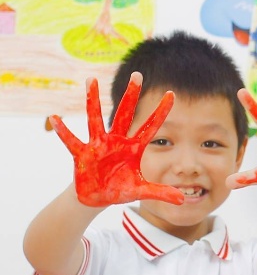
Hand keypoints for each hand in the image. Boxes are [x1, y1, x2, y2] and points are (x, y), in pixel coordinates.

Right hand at [49, 73, 184, 207]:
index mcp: (133, 148)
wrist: (97, 197)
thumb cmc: (119, 189)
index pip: (151, 127)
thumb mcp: (141, 191)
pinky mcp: (82, 154)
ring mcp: (98, 145)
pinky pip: (72, 141)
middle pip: (125, 114)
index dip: (161, 112)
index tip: (172, 94)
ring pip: (96, 119)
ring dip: (93, 100)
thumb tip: (183, 201)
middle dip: (132, 95)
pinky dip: (63, 131)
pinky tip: (55, 117)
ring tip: (91, 80)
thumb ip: (161, 193)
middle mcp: (116, 141)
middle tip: (138, 74)